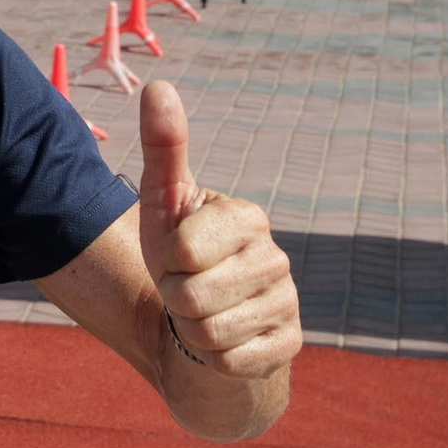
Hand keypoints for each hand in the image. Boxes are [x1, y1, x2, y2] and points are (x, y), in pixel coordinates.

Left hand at [137, 82, 299, 378]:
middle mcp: (276, 258)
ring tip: (201, 312)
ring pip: (209, 333)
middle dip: (176, 297)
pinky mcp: (289, 346)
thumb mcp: (161, 201)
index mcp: (247, 218)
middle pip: (192, 296)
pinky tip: (223, 339)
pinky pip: (230, 361)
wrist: (200, 318)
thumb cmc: (178, 253)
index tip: (179, 254)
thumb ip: (162, 146)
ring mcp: (287, 303)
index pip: (183, 250)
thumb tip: (158, 85)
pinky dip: (213, 357)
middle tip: (187, 287)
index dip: (167, 260)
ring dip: (191, 329)